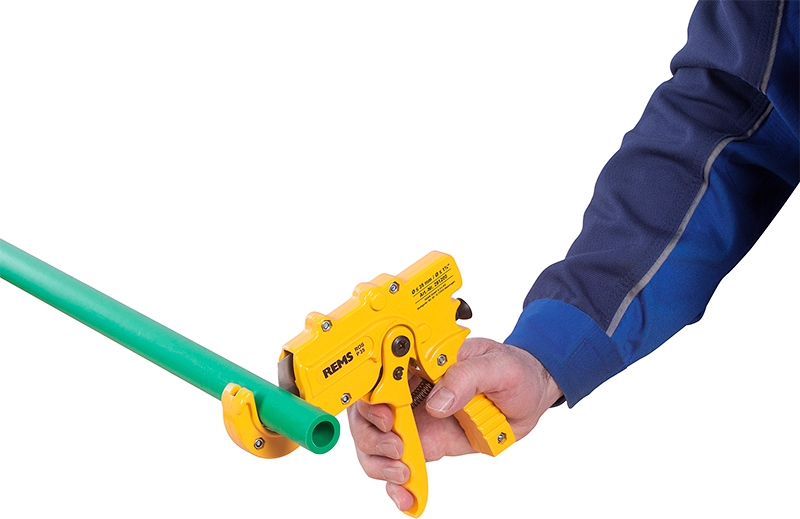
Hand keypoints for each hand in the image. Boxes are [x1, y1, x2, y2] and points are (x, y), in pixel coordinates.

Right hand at [346, 337, 563, 511]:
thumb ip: (467, 377)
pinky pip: (400, 465)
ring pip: (375, 444)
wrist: (531, 396)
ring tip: (405, 474)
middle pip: (366, 414)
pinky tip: (406, 496)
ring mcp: (415, 420)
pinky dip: (396, 485)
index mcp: (419, 363)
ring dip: (379, 463)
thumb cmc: (513, 369)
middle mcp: (410, 391)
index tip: (385, 415)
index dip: (372, 398)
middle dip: (371, 436)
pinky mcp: (427, 444)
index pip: (378, 375)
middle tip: (397, 448)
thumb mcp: (497, 365)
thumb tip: (438, 401)